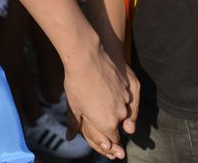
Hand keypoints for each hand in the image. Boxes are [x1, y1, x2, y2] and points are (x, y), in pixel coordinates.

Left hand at [62, 43, 137, 159]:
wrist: (87, 58)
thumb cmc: (77, 85)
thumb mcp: (74, 108)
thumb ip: (75, 125)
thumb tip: (69, 137)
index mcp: (108, 123)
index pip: (114, 140)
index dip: (108, 140)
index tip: (103, 136)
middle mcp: (121, 113)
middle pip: (119, 123)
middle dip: (110, 121)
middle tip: (97, 110)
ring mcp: (126, 98)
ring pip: (124, 109)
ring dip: (115, 107)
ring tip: (100, 96)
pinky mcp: (128, 84)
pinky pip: (126, 95)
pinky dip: (118, 94)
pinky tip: (106, 85)